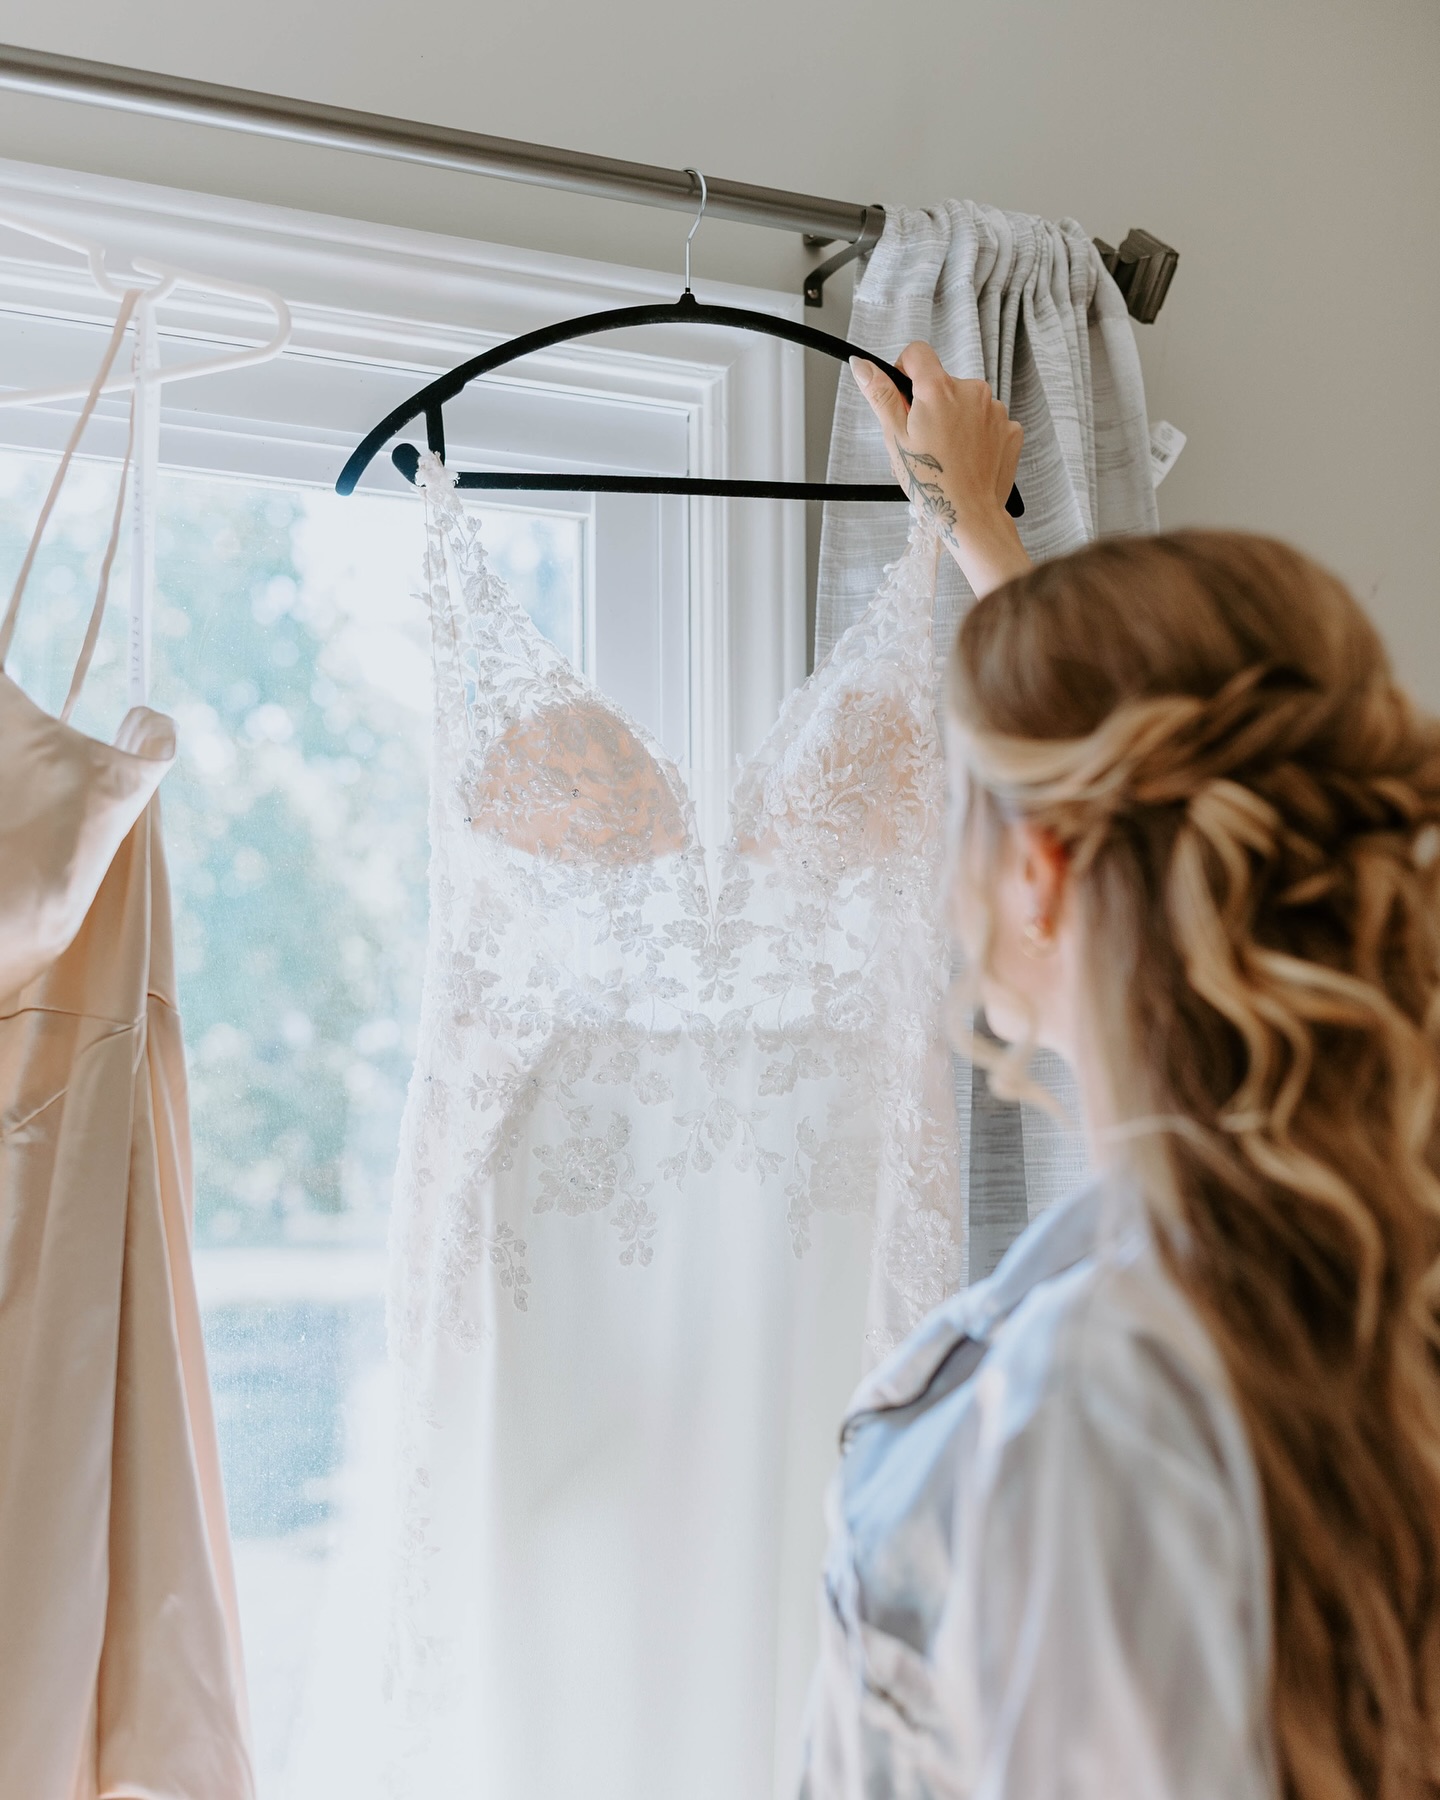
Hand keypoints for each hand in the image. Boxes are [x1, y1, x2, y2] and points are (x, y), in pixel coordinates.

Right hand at [851, 343, 1031, 597]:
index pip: (918, 352)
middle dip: (932, 404)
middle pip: (944, 382)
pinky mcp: (1010, 429)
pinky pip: (988, 421)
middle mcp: (973, 391)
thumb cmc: (931, 483)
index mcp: (940, 389)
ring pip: (967, 402)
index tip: (904, 396)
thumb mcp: (895, 438)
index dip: (904, 370)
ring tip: (948, 453)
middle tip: (925, 440)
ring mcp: (996, 410)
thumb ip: (880, 395)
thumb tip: (862, 365)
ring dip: (956, 419)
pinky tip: (968, 458)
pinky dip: (977, 435)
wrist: (971, 516)